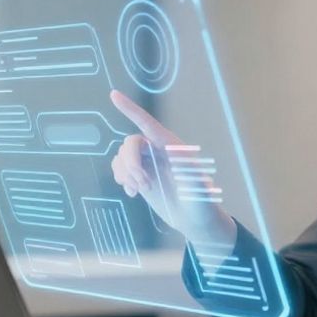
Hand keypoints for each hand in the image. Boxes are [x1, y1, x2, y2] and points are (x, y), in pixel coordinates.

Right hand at [109, 90, 236, 247]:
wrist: (195, 221)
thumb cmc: (203, 202)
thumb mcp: (200, 188)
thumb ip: (190, 173)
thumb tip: (177, 158)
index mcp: (172, 147)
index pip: (148, 124)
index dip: (130, 109)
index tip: (113, 95)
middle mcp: (158, 151)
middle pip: (130, 143)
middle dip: (130, 163)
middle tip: (143, 185)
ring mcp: (147, 163)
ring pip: (122, 156)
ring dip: (125, 173)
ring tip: (140, 190)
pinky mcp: (140, 176)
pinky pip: (119, 169)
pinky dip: (121, 179)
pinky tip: (132, 193)